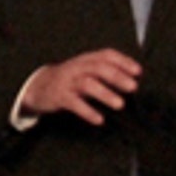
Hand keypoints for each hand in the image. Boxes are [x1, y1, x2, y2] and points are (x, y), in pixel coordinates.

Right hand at [21, 49, 141, 125]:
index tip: (139, 72)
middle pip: (98, 68)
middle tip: (133, 88)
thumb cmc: (70, 80)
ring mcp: (67, 81)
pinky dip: (87, 111)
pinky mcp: (58, 96)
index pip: (106, 55)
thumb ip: (106, 74)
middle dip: (117, 77)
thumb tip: (134, 82)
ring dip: (105, 94)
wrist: (37, 87)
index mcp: (86, 60)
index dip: (123, 61)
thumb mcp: (87, 71)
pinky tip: (99, 120)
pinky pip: (73, 103)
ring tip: (120, 105)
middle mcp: (77, 68)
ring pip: (87, 84)